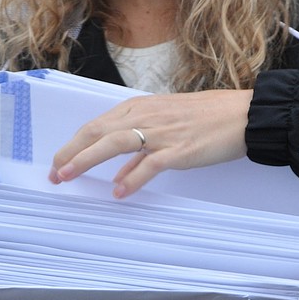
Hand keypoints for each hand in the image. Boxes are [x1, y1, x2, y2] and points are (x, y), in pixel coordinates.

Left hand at [49, 89, 252, 195]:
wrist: (244, 115)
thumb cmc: (210, 117)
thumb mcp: (169, 125)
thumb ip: (141, 149)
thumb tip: (120, 176)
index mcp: (142, 107)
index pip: (98, 124)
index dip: (74, 144)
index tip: (60, 161)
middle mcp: (147, 116)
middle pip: (97, 132)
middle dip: (71, 153)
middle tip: (54, 173)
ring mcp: (163, 132)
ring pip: (114, 144)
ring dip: (87, 161)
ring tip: (69, 177)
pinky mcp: (180, 149)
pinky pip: (149, 164)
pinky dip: (132, 179)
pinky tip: (120, 193)